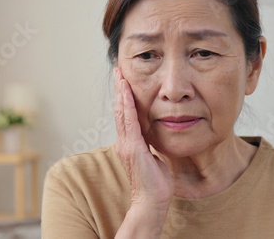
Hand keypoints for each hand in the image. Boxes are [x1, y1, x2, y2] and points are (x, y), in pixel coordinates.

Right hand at [114, 67, 173, 209]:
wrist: (151, 201)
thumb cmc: (154, 184)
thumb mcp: (153, 159)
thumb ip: (150, 147)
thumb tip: (153, 138)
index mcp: (129, 144)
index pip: (126, 115)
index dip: (124, 97)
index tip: (124, 82)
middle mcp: (124, 142)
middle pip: (120, 110)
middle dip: (120, 89)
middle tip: (118, 71)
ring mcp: (127, 144)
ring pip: (122, 113)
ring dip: (121, 93)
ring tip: (120, 76)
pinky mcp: (133, 148)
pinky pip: (129, 122)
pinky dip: (127, 106)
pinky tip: (127, 93)